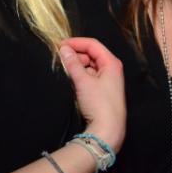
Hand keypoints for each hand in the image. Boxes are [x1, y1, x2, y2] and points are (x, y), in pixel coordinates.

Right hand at [59, 37, 125, 152]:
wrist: (108, 129)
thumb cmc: (99, 104)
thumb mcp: (83, 81)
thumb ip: (72, 64)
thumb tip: (64, 49)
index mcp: (111, 62)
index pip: (93, 44)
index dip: (76, 42)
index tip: (59, 45)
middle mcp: (112, 68)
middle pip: (91, 54)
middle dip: (75, 54)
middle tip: (60, 59)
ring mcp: (108, 79)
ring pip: (89, 65)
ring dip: (77, 65)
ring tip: (65, 70)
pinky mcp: (103, 90)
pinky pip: (90, 76)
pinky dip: (80, 75)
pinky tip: (71, 80)